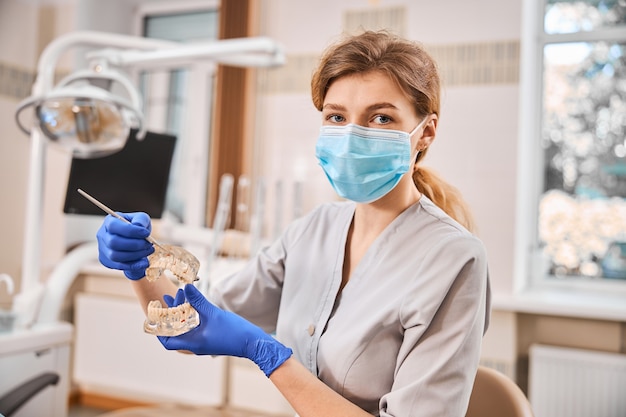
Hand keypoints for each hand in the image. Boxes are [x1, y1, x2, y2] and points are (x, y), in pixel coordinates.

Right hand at [96, 212, 154, 279]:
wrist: (135, 241)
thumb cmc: (137, 228)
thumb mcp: (142, 219)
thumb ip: (141, 219)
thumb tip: (138, 225)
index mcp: (109, 221)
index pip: (113, 226)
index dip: (130, 230)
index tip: (146, 233)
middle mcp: (103, 235)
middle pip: (113, 242)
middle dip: (134, 244)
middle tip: (148, 244)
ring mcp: (103, 249)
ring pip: (115, 256)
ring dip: (135, 255)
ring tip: (148, 251)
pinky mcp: (107, 261)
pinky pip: (119, 266)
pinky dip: (134, 265)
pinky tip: (145, 262)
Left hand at [159, 284, 292, 376]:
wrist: (253, 342)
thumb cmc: (233, 332)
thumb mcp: (213, 313)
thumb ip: (198, 300)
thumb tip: (186, 287)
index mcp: (193, 343)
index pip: (168, 342)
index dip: (159, 330)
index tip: (156, 315)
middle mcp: (196, 344)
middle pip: (177, 331)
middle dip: (172, 314)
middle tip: (172, 296)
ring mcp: (205, 341)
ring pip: (187, 328)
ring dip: (183, 312)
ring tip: (182, 295)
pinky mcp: (212, 337)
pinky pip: (197, 327)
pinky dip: (193, 316)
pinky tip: (196, 304)